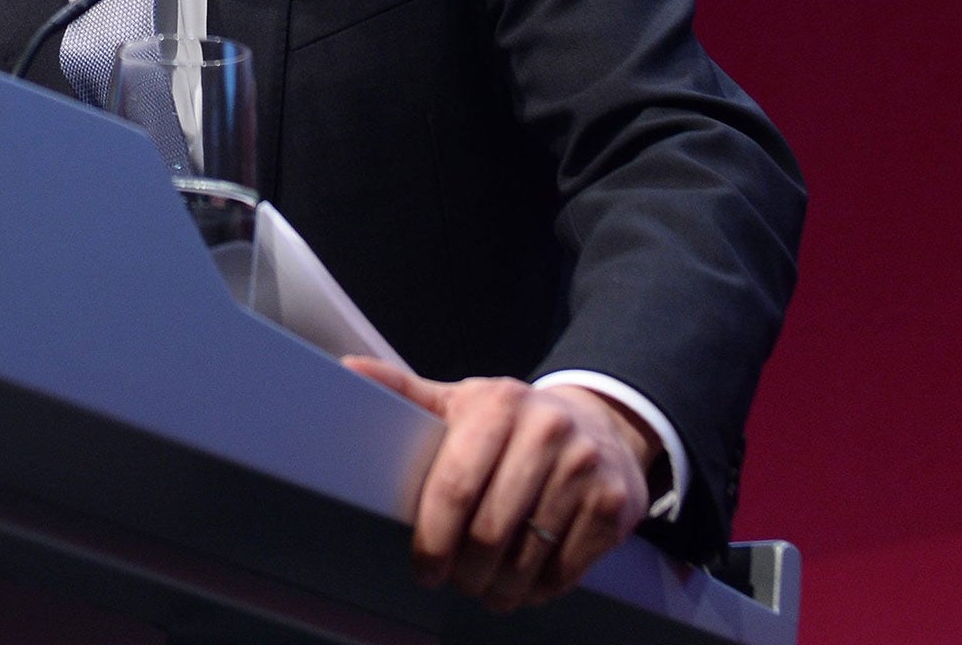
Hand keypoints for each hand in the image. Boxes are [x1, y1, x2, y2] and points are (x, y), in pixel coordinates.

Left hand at [343, 357, 652, 612]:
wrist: (601, 424)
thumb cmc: (512, 421)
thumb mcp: (463, 400)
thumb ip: (406, 390)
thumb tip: (346, 370)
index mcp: (498, 404)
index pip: (454, 485)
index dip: (432, 537)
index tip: (423, 569)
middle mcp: (546, 431)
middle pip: (491, 530)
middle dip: (465, 571)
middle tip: (453, 582)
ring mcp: (585, 470)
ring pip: (528, 556)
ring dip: (500, 589)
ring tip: (485, 590)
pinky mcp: (614, 507)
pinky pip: (567, 569)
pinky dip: (539, 590)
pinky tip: (523, 586)